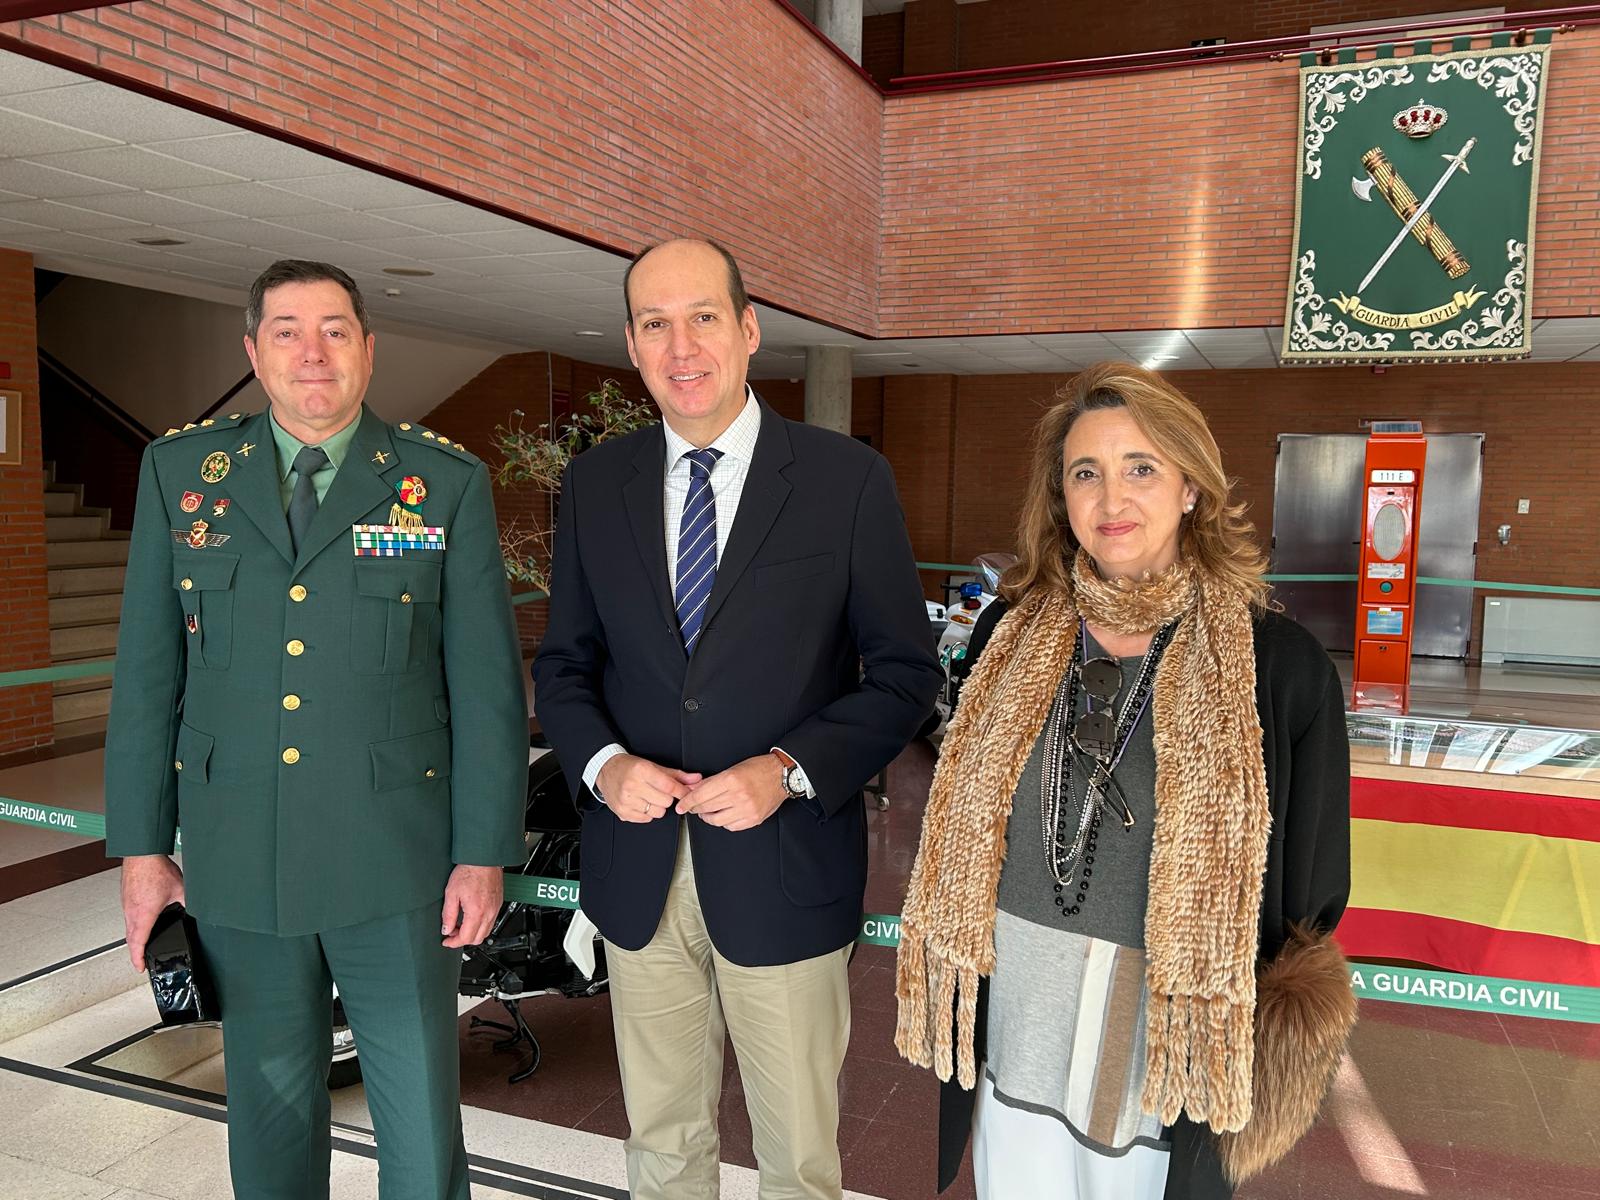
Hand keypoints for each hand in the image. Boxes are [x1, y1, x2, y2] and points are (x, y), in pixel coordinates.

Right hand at [121, 854, 184, 971]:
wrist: (142, 854)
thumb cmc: (156, 869)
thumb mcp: (180, 889)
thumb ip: (187, 902)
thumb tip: (197, 910)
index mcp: (144, 914)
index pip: (138, 943)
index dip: (138, 958)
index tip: (141, 967)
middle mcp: (132, 912)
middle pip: (131, 939)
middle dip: (136, 952)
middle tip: (141, 960)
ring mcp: (127, 905)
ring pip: (128, 928)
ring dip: (134, 939)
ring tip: (141, 945)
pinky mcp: (126, 898)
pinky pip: (128, 917)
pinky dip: (133, 925)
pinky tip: (141, 923)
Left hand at [442, 864, 502, 947]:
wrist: (484, 859)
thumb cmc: (469, 871)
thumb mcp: (451, 893)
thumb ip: (448, 915)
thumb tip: (446, 929)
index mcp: (476, 912)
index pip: (466, 938)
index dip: (454, 943)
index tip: (447, 941)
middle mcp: (489, 913)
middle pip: (477, 939)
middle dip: (463, 939)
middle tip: (452, 932)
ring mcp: (495, 909)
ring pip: (485, 932)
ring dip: (472, 933)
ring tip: (460, 924)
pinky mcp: (498, 904)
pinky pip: (491, 922)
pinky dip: (480, 925)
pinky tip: (471, 917)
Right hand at [597, 754, 701, 822]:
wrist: (606, 771)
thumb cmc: (630, 767)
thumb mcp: (653, 766)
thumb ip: (676, 775)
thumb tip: (696, 779)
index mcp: (641, 771)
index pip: (669, 786)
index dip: (682, 792)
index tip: (687, 793)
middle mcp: (632, 786)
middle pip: (665, 801)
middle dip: (667, 797)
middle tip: (659, 791)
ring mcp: (626, 801)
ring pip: (657, 812)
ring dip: (657, 806)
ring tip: (649, 796)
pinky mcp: (622, 812)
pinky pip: (646, 819)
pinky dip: (647, 813)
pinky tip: (641, 802)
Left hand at [676, 754, 786, 831]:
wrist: (781, 775)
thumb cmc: (758, 769)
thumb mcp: (733, 769)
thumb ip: (712, 781)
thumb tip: (694, 790)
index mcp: (732, 779)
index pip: (701, 794)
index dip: (688, 802)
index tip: (681, 806)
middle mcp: (739, 795)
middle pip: (707, 807)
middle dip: (695, 808)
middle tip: (691, 807)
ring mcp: (747, 809)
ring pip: (717, 820)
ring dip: (708, 817)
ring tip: (707, 812)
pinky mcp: (754, 819)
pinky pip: (731, 827)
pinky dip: (724, 822)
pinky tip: (723, 815)